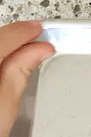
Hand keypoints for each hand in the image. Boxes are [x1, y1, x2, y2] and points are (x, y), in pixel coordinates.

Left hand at [0, 21, 54, 136]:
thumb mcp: (5, 106)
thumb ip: (20, 71)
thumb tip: (38, 50)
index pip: (3, 37)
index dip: (24, 32)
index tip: (40, 30)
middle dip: (14, 39)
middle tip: (37, 45)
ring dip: (3, 50)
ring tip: (22, 56)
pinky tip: (3, 68)